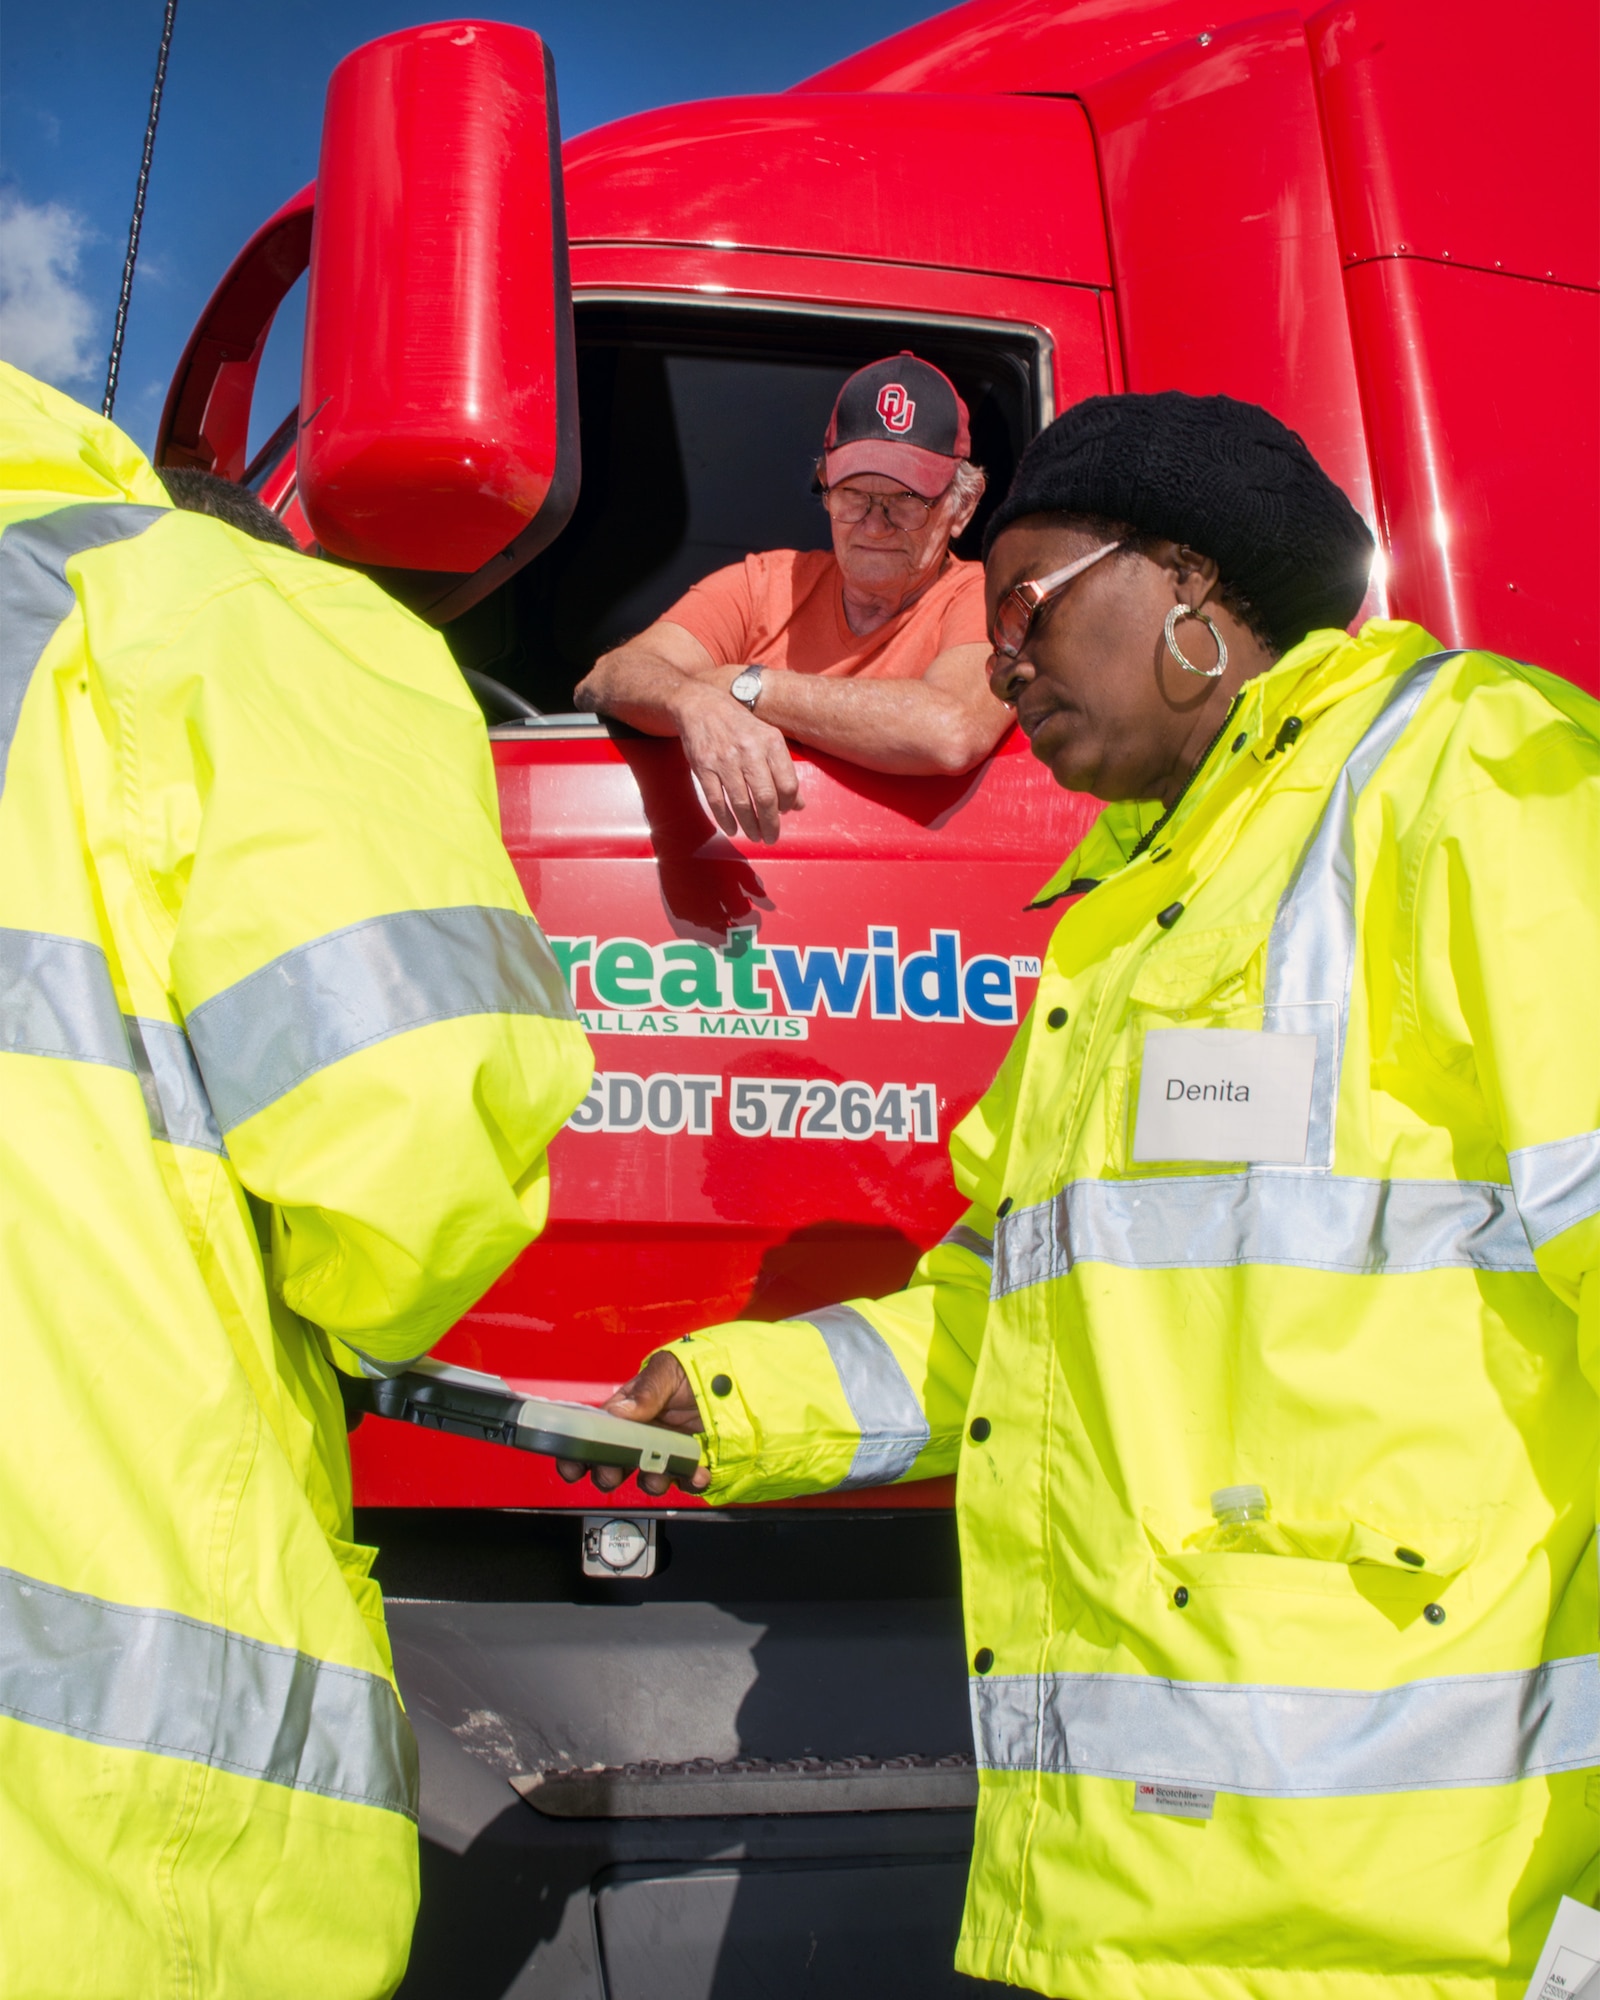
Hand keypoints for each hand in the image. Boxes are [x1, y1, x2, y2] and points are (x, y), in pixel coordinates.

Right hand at [555, 1350, 710, 1497]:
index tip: (573, 1467)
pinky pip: (685, 1482)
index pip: (593, 1436)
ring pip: (647, 1480)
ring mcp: (666, 1452)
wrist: (734, 1378)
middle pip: (612, 1466)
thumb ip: (645, 1392)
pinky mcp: (691, 1463)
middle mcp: (641, 1437)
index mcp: (626, 1413)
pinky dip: (691, 1482)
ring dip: (652, 1482)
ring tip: (663, 1472)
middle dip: (609, 1475)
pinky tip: (698, 1472)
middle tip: (615, 1471)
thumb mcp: (667, 1371)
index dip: (576, 1455)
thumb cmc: (693, 1368)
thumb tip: (618, 1413)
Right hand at [673, 678, 802, 844]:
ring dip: (750, 826)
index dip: (788, 804)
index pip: (788, 784)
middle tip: (771, 837)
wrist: (701, 706)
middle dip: (771, 824)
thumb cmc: (739, 726)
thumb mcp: (767, 739)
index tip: (784, 813)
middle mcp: (749, 750)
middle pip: (766, 798)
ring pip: (742, 803)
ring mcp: (725, 760)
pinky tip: (733, 829)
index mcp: (770, 742)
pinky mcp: (704, 768)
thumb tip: (798, 805)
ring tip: (755, 836)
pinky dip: (726, 820)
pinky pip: (717, 801)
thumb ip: (783, 770)